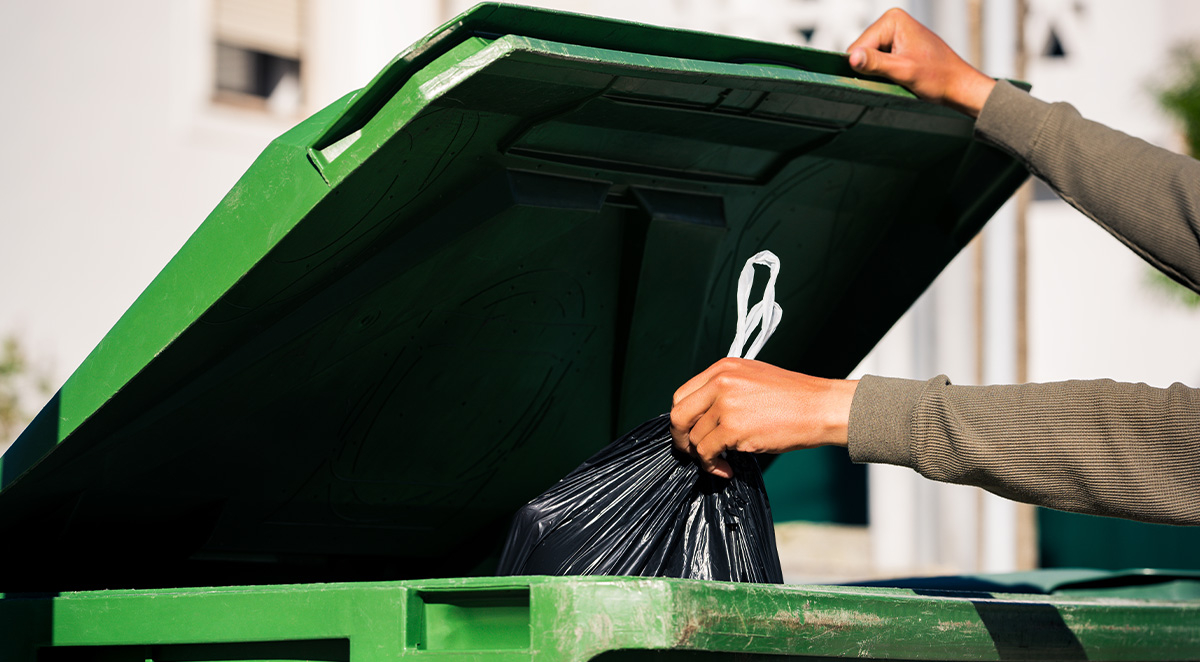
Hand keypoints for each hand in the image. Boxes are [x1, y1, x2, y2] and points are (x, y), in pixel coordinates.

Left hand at [669, 358, 858, 477]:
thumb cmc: (793, 398)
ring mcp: (725, 404)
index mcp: (722, 369)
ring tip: (721, 462)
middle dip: (681, 439)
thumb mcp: (753, 379)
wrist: (821, 407)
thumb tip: (703, 417)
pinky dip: (713, 466)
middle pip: (679, 415)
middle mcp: (720, 382)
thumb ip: (725, 391)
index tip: (691, 433)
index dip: (683, 419)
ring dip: (703, 457)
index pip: (682, 395)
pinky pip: (707, 453)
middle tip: (693, 453)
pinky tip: (727, 469)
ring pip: (694, 438)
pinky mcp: (733, 428)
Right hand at [847, 8, 995, 117]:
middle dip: (872, 69)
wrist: (958, 84)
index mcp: (893, 20)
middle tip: (893, 78)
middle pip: (862, 50)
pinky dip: (884, 72)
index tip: (881, 78)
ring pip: (868, 57)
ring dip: (878, 72)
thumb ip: (875, 63)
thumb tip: (851, 58)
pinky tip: (898, 76)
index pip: (859, 46)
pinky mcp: (897, 44)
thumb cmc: (938, 76)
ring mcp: (895, 32)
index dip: (863, 67)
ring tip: (898, 77)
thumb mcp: (903, 71)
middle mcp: (892, 21)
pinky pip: (878, 59)